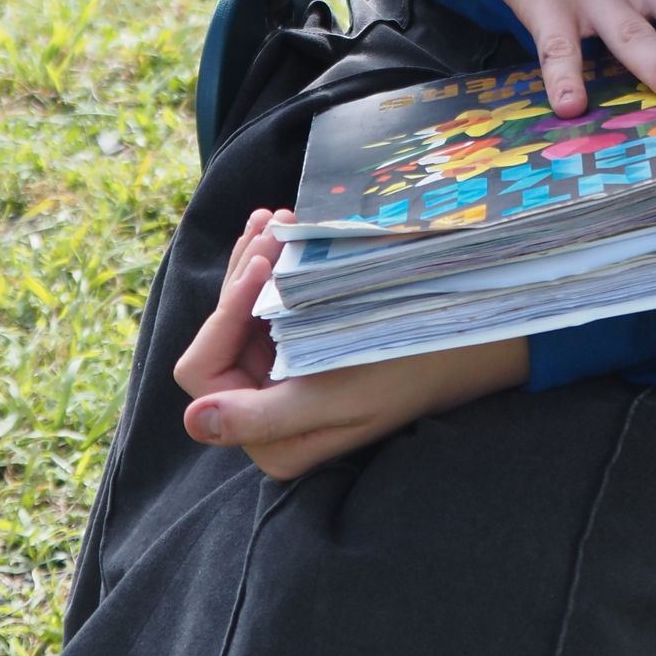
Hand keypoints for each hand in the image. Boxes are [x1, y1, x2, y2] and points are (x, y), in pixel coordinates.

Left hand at [174, 208, 528, 479]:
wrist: (463, 341)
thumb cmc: (405, 371)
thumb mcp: (335, 397)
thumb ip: (261, 416)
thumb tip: (192, 421)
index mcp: (268, 438)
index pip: (205, 370)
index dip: (225, 313)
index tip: (265, 262)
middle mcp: (265, 413)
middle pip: (221, 334)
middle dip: (242, 275)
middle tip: (273, 221)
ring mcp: (281, 378)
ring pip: (241, 312)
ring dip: (253, 261)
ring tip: (276, 217)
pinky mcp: (301, 350)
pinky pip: (267, 305)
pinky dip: (271, 265)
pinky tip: (283, 229)